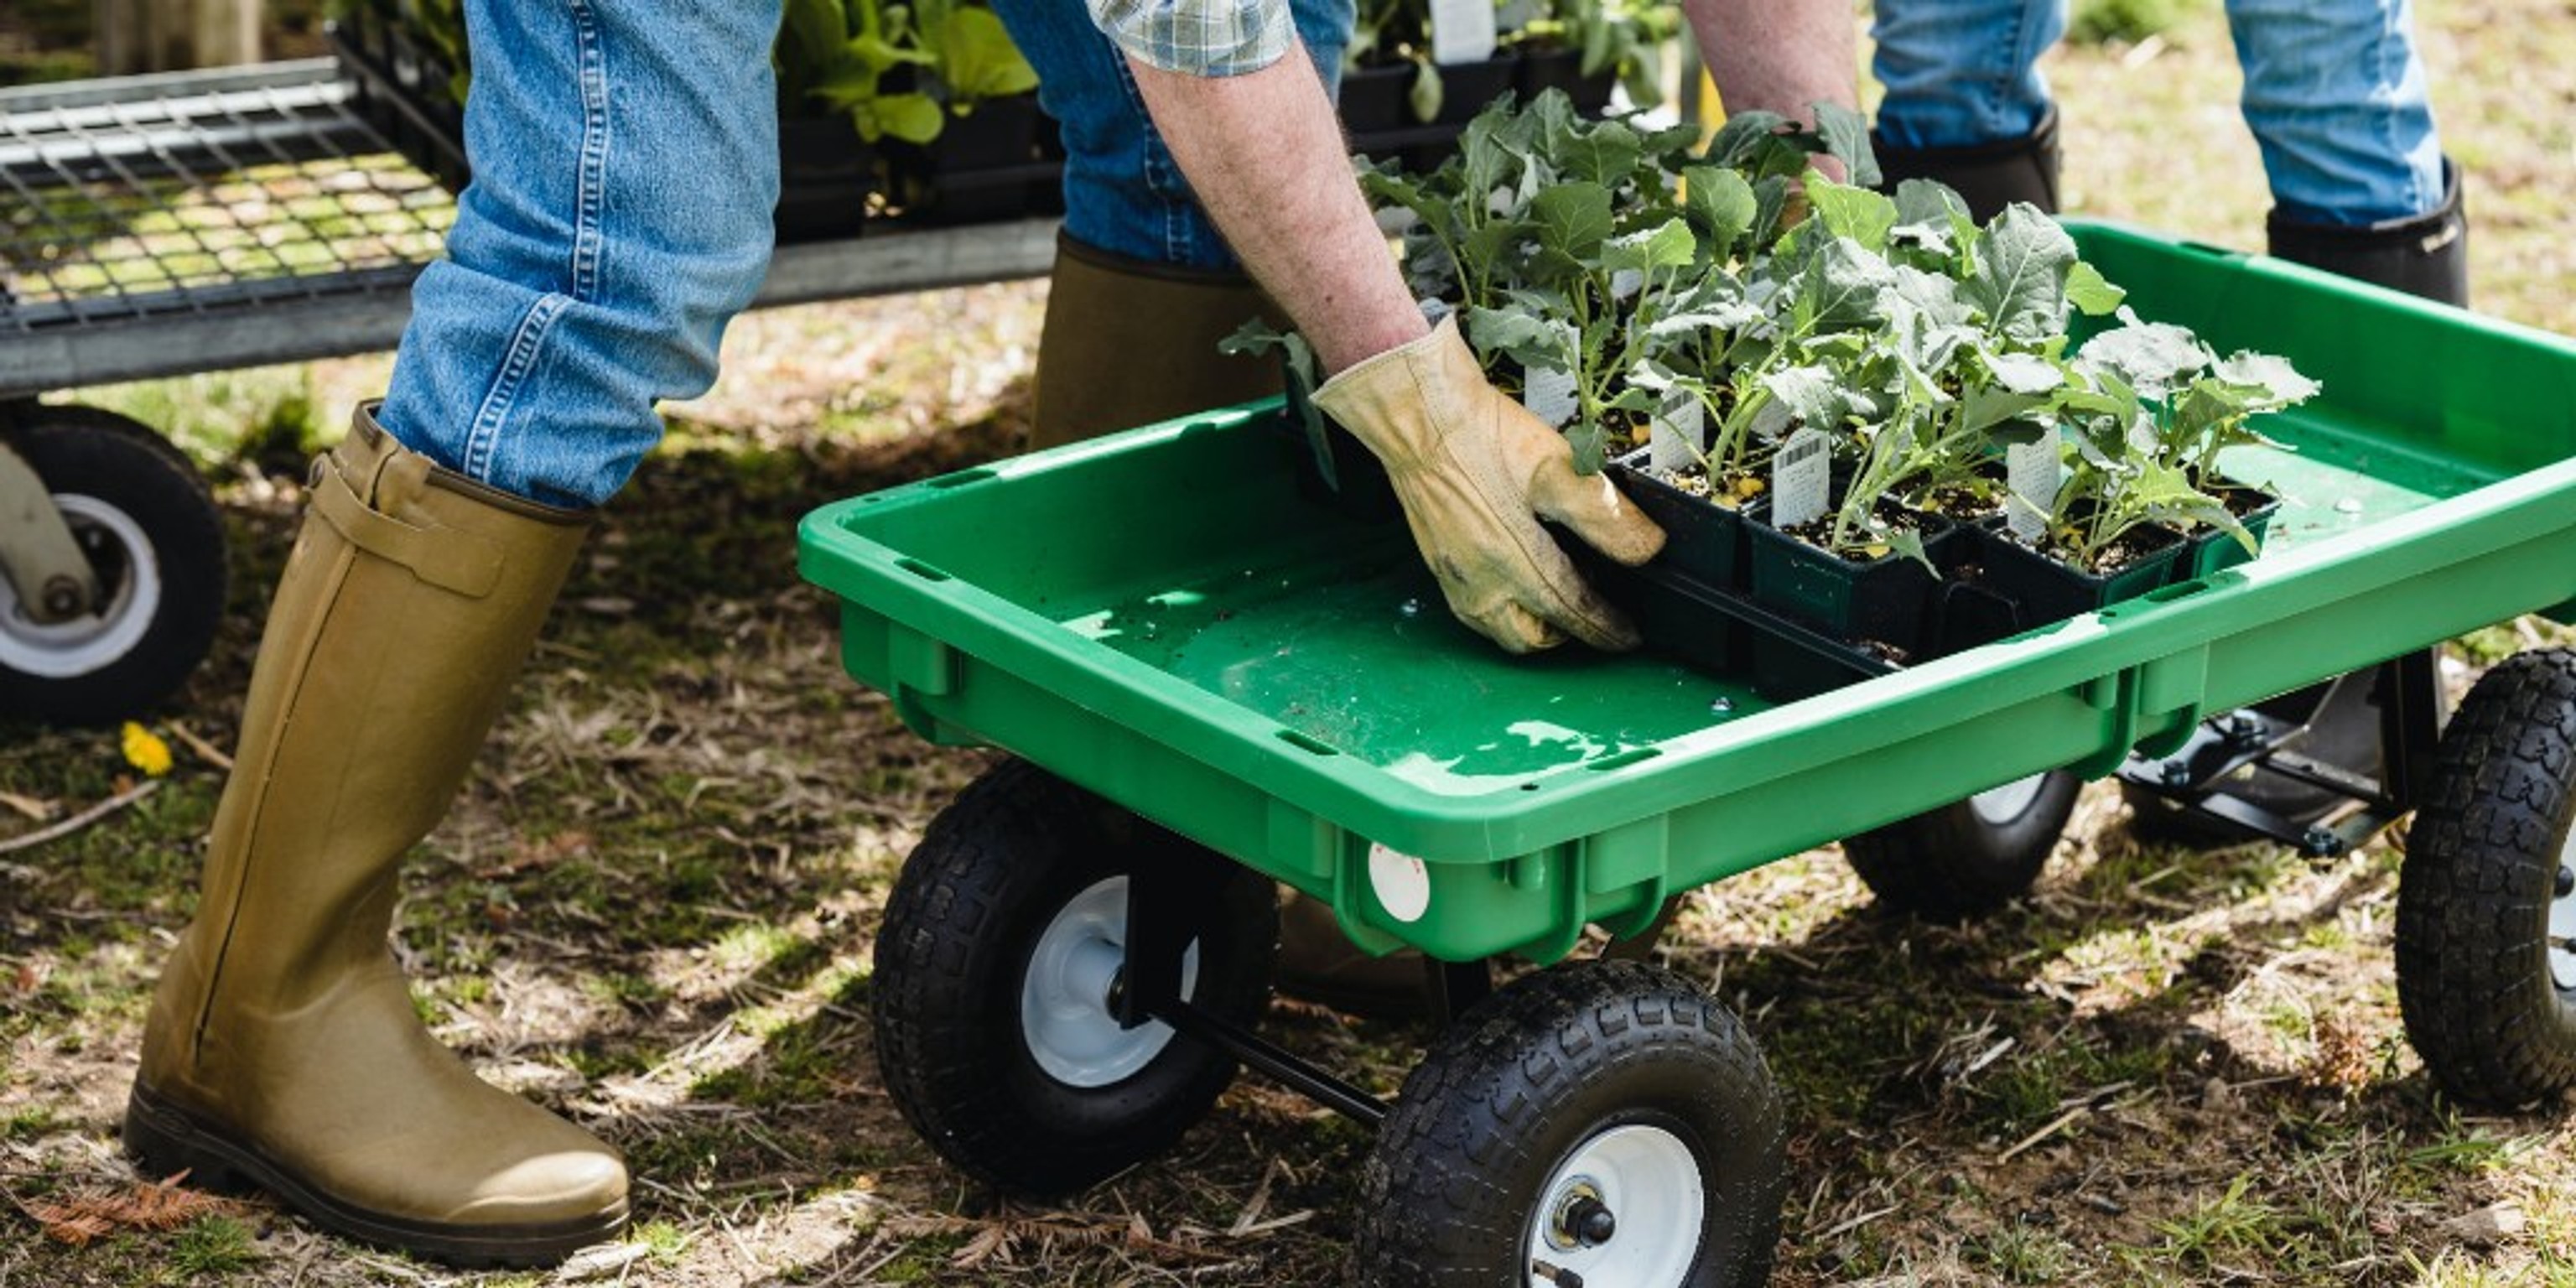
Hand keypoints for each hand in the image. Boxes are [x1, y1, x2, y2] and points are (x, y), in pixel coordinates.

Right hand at [1311, 317, 1665, 652]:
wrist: (1420, 418)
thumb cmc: (1483, 438)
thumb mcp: (1559, 470)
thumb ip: (1605, 515)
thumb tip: (1647, 548)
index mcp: (1516, 563)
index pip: (1573, 613)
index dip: (1606, 628)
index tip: (1626, 636)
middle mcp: (1482, 582)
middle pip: (1531, 638)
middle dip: (1566, 635)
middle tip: (1592, 613)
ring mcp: (1456, 576)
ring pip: (1498, 629)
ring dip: (1532, 626)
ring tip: (1555, 600)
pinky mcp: (1439, 562)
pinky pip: (1473, 610)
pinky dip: (1502, 610)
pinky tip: (1512, 581)